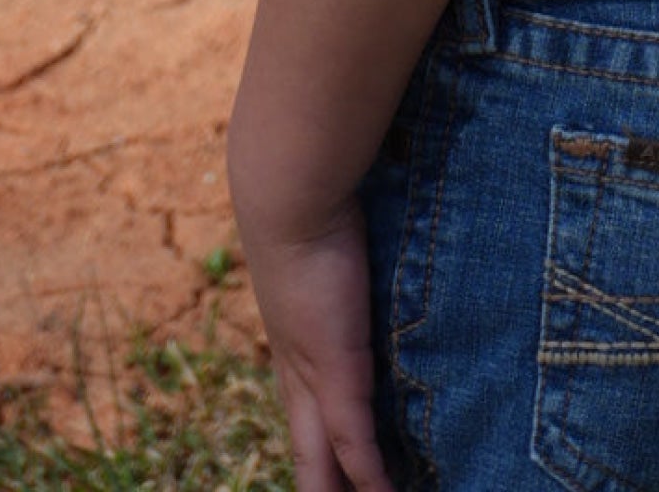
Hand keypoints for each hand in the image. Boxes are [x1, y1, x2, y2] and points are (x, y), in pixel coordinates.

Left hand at [241, 196, 394, 491]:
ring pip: (322, 463)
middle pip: (308, 458)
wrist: (290, 196)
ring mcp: (313, 378)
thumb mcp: (332, 251)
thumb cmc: (313, 206)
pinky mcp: (335, 372)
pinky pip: (353, 443)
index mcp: (294, 351)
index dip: (322, 459)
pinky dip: (369, 475)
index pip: (307, 423)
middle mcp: (298, 375)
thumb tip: (367, 247)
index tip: (339, 476)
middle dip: (325, 485)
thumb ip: (351, 271)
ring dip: (341, 489)